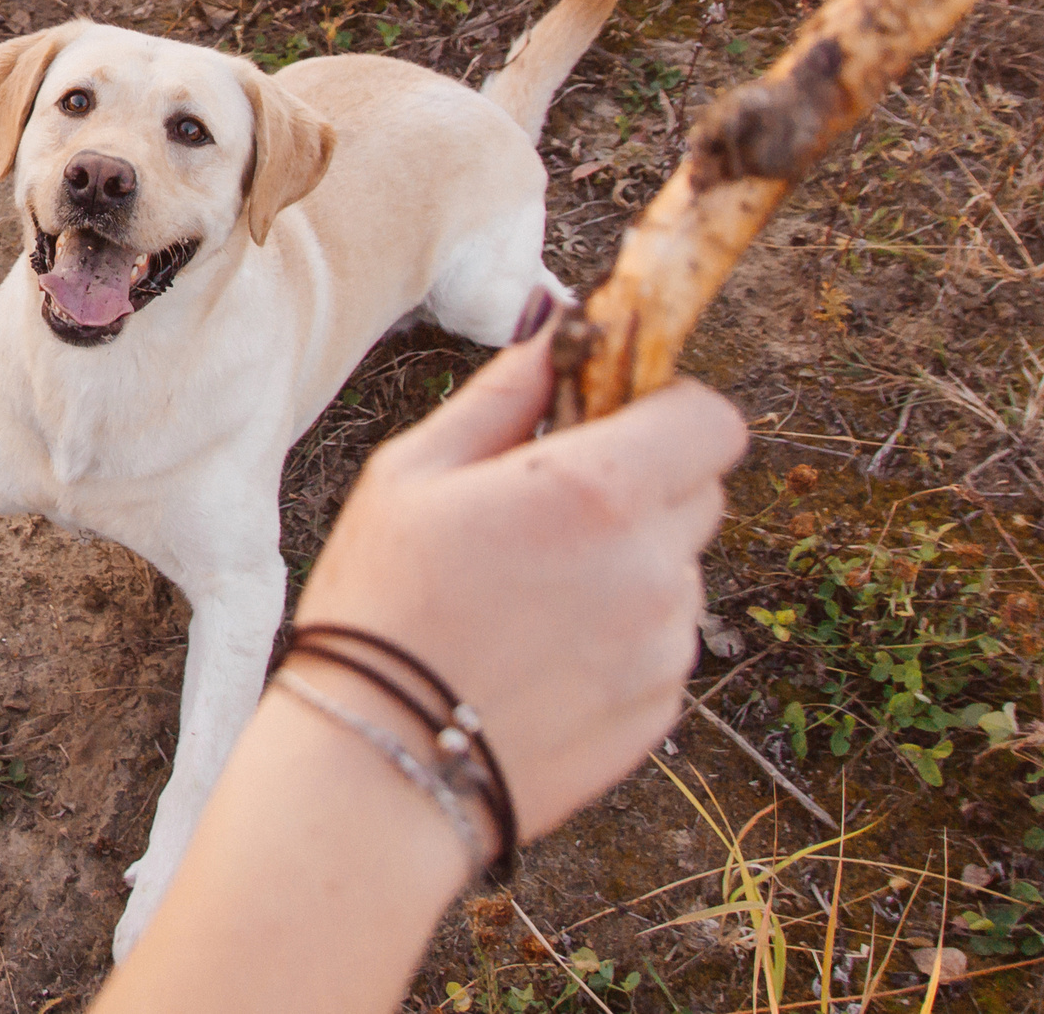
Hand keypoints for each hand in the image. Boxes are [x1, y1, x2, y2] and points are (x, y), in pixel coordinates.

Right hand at [292, 328, 746, 841]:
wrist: (383, 764)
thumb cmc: (381, 605)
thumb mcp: (412, 473)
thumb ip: (503, 394)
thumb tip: (555, 327)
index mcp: (595, 491)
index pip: (709, 418)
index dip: (665, 409)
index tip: (612, 421)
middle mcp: (652, 567)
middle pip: (702, 490)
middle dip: (644, 483)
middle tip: (552, 510)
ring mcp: (665, 646)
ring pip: (679, 570)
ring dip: (628, 563)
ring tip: (529, 597)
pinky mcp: (662, 710)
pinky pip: (663, 643)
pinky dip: (619, 634)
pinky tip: (537, 653)